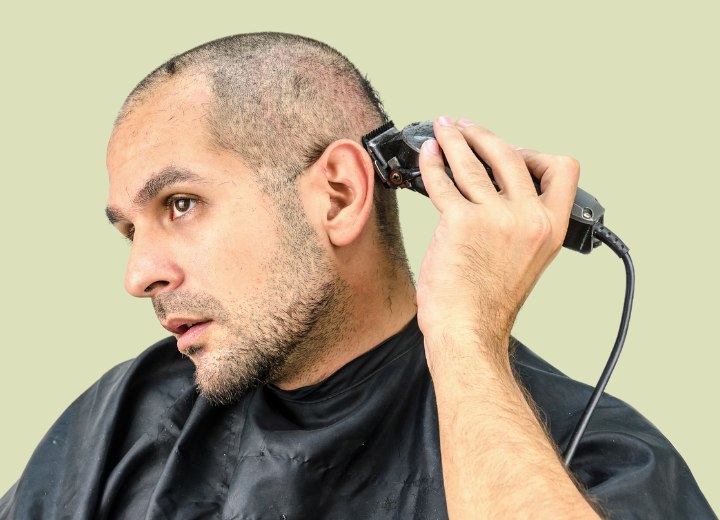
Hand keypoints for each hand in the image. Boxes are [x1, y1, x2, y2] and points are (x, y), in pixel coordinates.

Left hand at [416, 116, 579, 369]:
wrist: (468, 331)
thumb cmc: (489, 303)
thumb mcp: (525, 259)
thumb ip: (520, 224)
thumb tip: (496, 190)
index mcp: (551, 228)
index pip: (562, 170)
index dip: (536, 154)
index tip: (512, 151)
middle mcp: (529, 218)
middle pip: (511, 154)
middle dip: (484, 135)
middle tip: (466, 128)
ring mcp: (495, 217)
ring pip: (473, 161)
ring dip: (454, 139)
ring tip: (443, 130)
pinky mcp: (460, 221)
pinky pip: (443, 180)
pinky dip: (431, 162)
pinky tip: (427, 154)